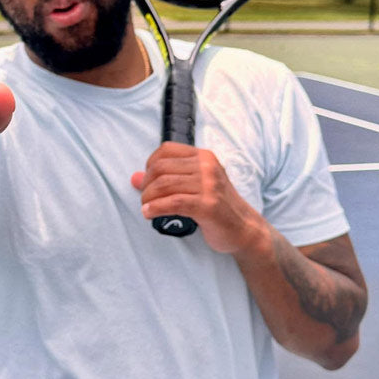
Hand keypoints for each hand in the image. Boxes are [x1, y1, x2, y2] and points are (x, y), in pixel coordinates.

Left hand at [131, 142, 262, 253]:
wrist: (244, 229)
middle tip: (145, 197)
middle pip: (161, 168)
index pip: (166, 150)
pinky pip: (173, 203)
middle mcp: (207, 167)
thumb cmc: (218, 207)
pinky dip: (156, 208)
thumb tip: (134, 178)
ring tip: (146, 207)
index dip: (150, 164)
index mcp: (204, 157)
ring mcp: (209, 185)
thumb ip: (167, 179)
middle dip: (146, 184)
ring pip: (164, 185)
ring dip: (148, 198)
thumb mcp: (195, 187)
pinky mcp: (208, 205)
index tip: (148, 180)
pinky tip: (149, 213)